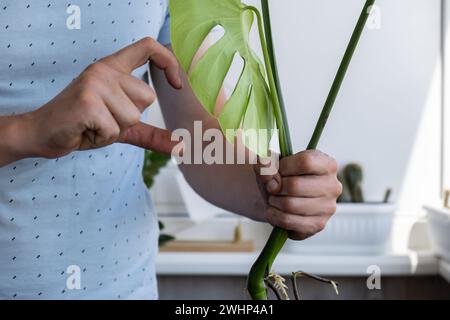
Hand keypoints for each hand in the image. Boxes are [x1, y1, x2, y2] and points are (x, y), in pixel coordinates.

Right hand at [18, 37, 181, 159]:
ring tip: (93, 125)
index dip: (169, 61)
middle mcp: (104, 69)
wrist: (42, 133)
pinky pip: (114, 130)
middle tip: (103, 119)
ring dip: (115, 131)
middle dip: (129, 120)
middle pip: (147, 98)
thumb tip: (182, 147)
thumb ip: (151, 134)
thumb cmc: (83, 125)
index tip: (178, 84)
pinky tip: (85, 130)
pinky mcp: (87, 101)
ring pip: (133, 116)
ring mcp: (95, 82)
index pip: (147, 47)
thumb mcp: (121, 127)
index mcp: (113, 67)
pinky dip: (102, 138)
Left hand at [255, 150, 341, 239]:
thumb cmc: (280, 177)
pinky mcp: (318, 225)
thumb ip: (266, 163)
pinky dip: (274, 216)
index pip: (305, 162)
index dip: (284, 166)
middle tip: (272, 188)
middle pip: (294, 186)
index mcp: (327, 164)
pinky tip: (274, 211)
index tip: (277, 171)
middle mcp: (333, 186)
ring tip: (274, 199)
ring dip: (273, 202)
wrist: (280, 198)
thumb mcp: (271, 165)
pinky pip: (288, 221)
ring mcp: (328, 207)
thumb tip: (265, 167)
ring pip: (289, 205)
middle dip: (275, 187)